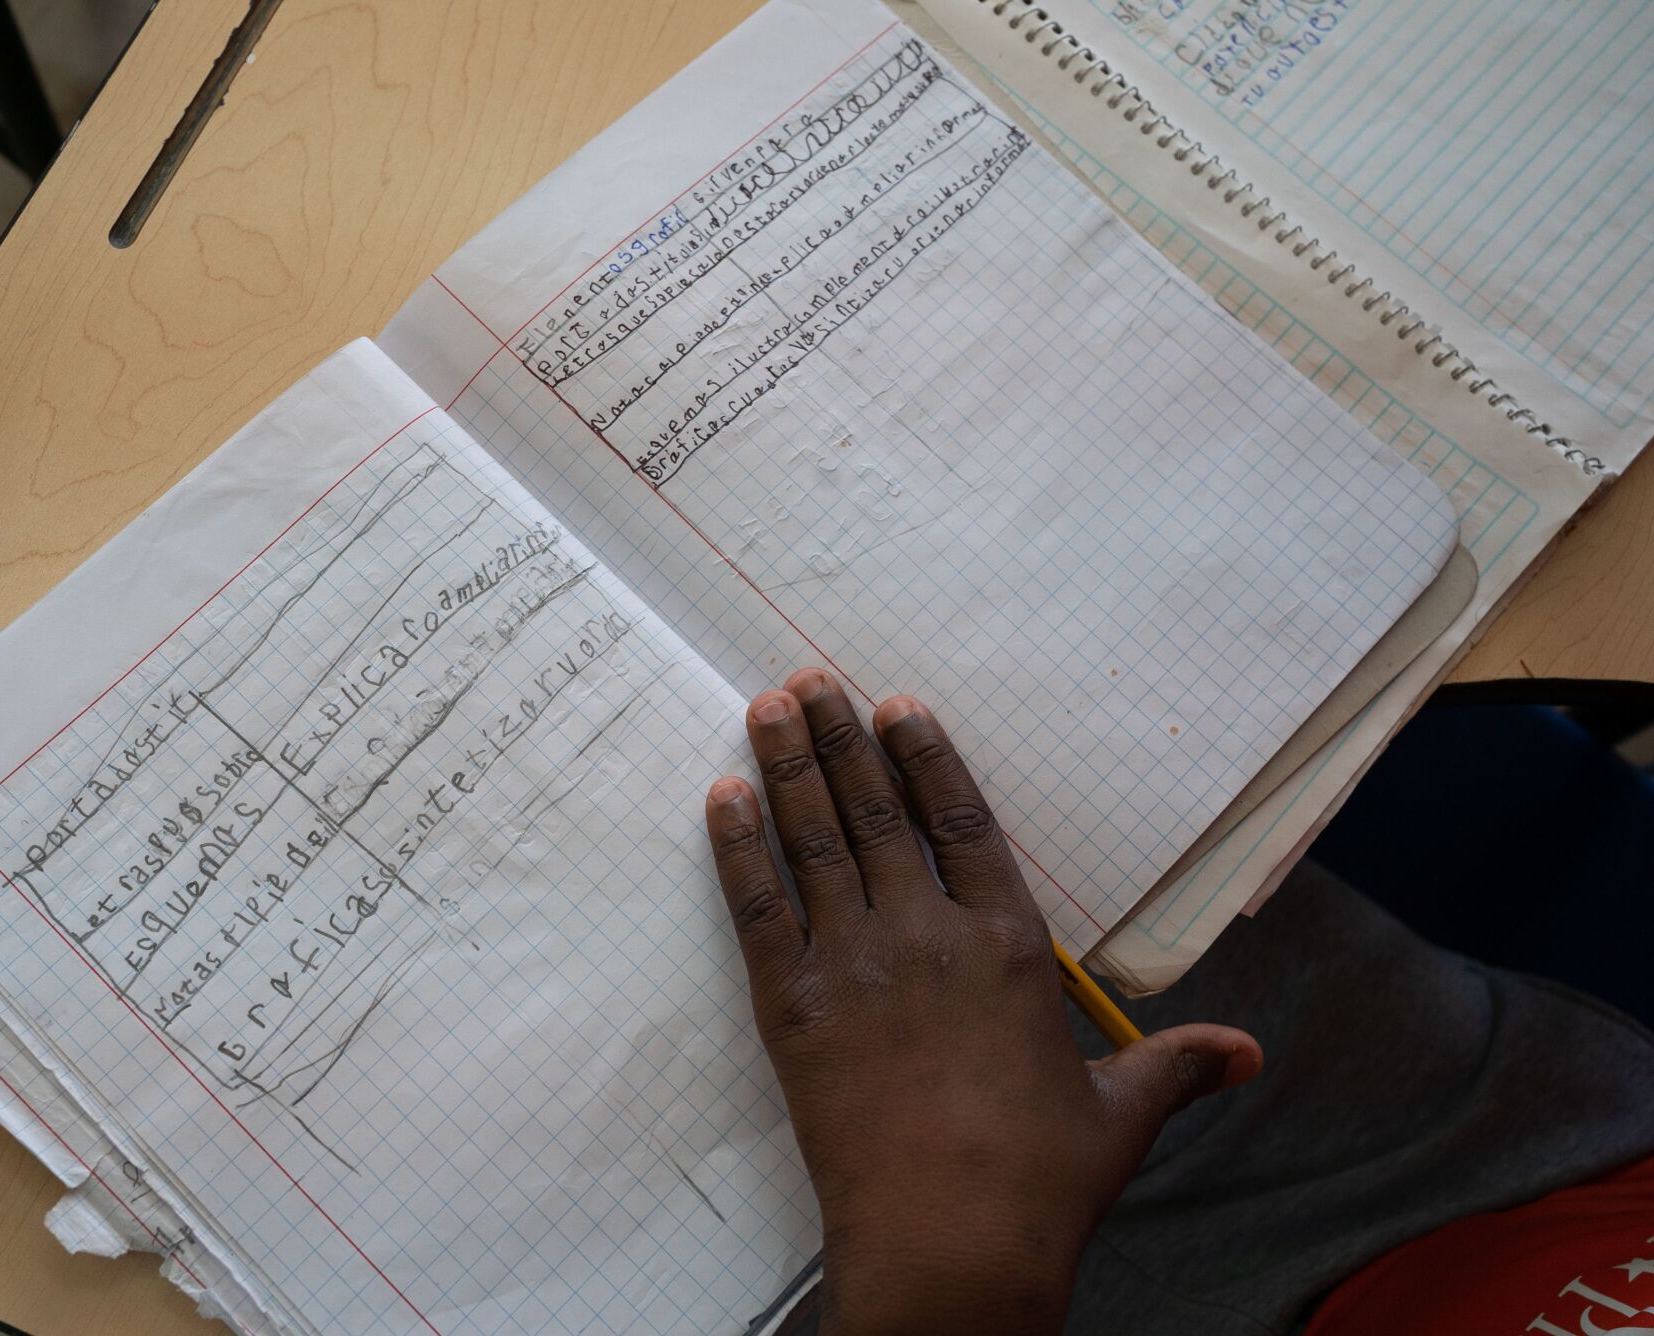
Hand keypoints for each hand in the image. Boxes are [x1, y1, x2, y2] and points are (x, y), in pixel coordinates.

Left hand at [705, 670, 1261, 1335]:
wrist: (951, 1245)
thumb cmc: (1039, 1182)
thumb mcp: (1121, 1113)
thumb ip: (1176, 1064)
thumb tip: (1249, 1054)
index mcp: (1006, 946)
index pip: (962, 823)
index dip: (927, 758)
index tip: (898, 707)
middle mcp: (927, 935)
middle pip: (878, 812)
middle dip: (842, 740)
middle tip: (812, 679)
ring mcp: (855, 965)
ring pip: (815, 841)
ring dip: (788, 767)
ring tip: (769, 705)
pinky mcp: (792, 1006)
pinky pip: (757, 906)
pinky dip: (736, 846)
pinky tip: (722, 795)